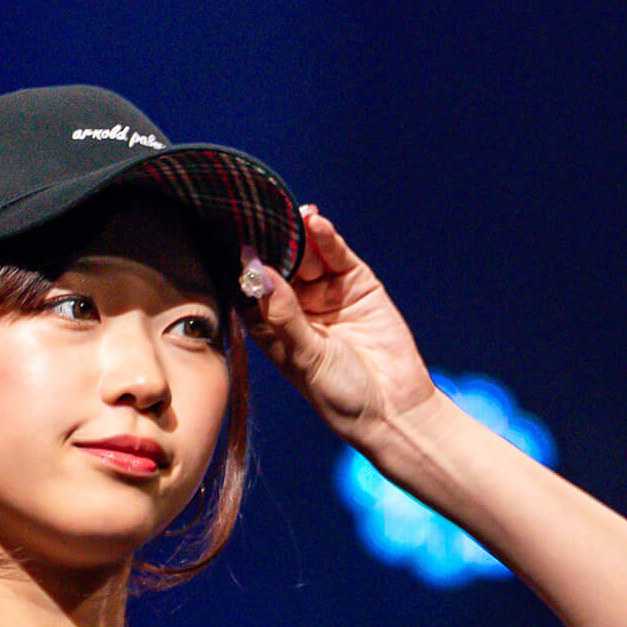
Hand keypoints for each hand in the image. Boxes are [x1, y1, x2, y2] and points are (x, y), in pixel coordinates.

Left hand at [243, 205, 440, 454]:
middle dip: (272, 245)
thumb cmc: (341, 394)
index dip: (244, 270)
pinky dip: (326, 238)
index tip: (234, 244)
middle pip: (278, 266)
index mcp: (274, 330)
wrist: (393, 407)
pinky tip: (315, 223)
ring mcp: (327, 294)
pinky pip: (336, 255)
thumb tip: (258, 272)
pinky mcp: (356, 284)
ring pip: (306, 256)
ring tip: (292, 219)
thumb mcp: (306, 356)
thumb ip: (283, 314)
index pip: (251, 292)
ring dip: (297, 236)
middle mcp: (297, 309)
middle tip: (264, 223)